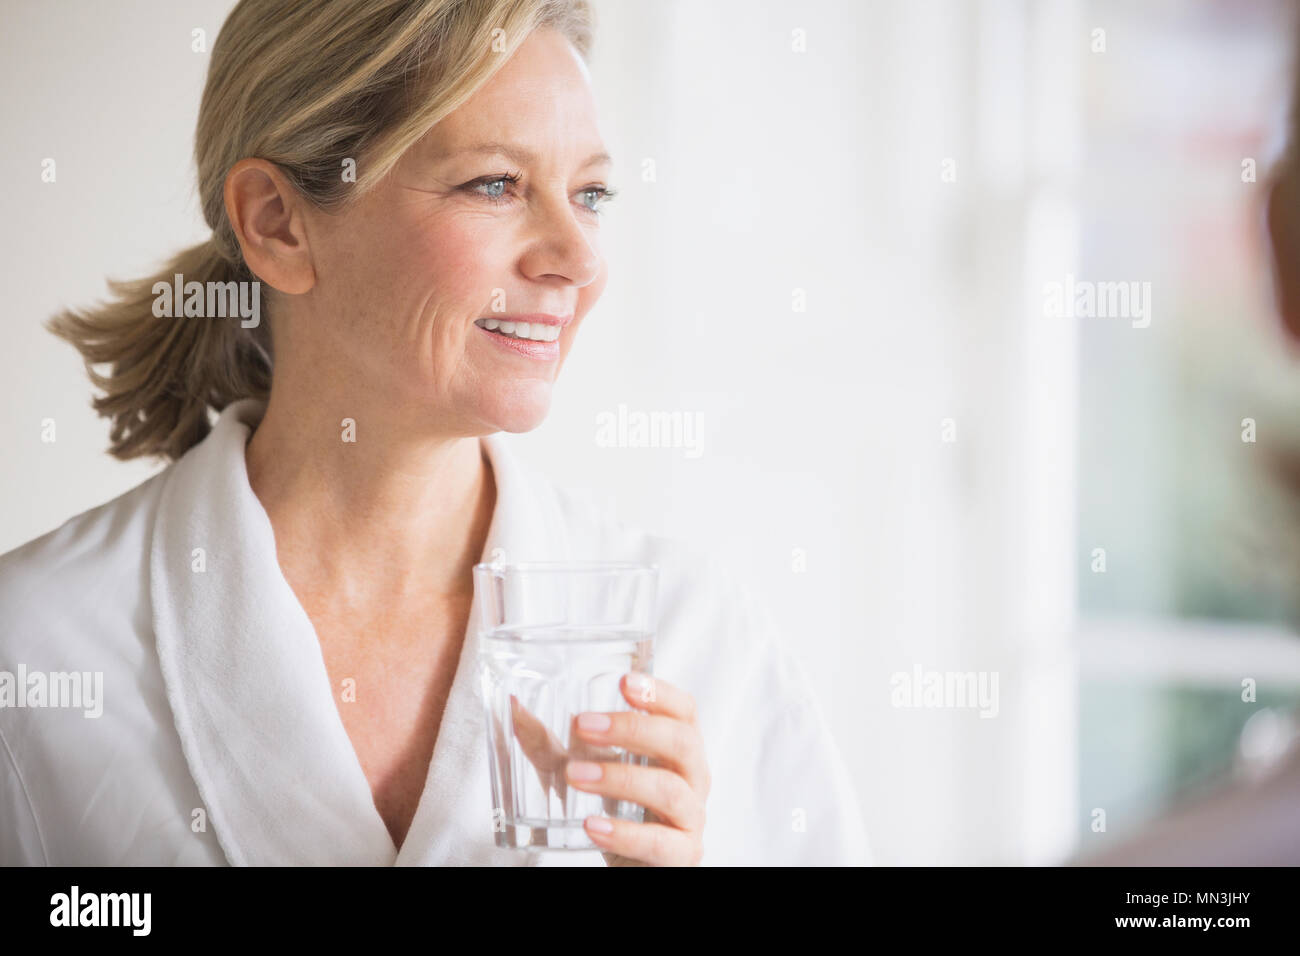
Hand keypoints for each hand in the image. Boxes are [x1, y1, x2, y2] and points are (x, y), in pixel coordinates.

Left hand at [567, 673, 709, 865]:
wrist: (632, 867)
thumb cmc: (615, 812)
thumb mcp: (581, 772)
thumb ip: (550, 744)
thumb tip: (514, 707)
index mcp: (677, 749)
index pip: (684, 710)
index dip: (660, 692)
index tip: (624, 682)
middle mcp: (694, 779)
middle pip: (681, 742)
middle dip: (633, 729)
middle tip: (584, 724)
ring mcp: (691, 819)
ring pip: (671, 791)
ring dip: (620, 778)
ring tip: (574, 774)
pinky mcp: (682, 856)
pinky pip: (660, 843)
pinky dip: (625, 834)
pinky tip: (593, 826)